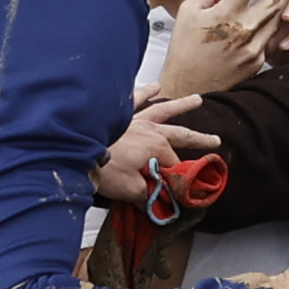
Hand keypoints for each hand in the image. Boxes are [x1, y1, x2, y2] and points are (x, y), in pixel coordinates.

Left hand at [90, 95, 218, 203]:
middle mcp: (150, 130)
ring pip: (162, 109)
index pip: (175, 164)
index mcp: (157, 147)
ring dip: (180, 105)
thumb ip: (150, 195)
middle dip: (200, 139)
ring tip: (196, 99)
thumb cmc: (104, 171)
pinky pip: (132, 100)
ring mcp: (134, 119)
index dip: (179, 176)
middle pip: (180, 134)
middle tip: (216, 139)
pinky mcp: (117, 114)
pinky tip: (152, 86)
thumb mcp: (131, 191)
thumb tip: (160, 203)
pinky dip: (142, 92)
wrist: (72, 153)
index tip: (182, 188)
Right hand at [156, 0, 288, 97]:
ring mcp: (254, 48)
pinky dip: (272, 26)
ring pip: (277, 18)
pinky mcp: (258, 62)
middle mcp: (243, 30)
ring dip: (284, 2)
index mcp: (225, 14)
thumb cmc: (185, 52)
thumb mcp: (187, 13)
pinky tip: (272, 18)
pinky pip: (269, 38)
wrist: (188, 88)